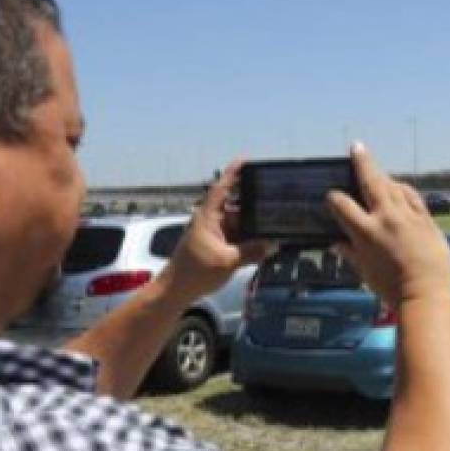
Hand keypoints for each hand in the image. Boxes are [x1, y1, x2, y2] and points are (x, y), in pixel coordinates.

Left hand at [161, 160, 270, 302]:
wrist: (175, 291)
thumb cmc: (194, 272)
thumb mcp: (227, 261)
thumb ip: (252, 252)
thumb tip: (273, 245)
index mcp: (208, 216)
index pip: (222, 188)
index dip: (234, 172)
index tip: (246, 160)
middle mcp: (211, 221)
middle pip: (236, 206)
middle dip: (253, 204)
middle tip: (273, 200)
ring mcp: (214, 234)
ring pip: (238, 224)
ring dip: (252, 226)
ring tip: (273, 225)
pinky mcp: (216, 247)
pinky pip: (237, 237)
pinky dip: (248, 239)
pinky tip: (263, 244)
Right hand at [327, 143, 449, 309]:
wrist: (426, 294)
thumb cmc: (391, 288)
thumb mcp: (364, 272)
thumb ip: (350, 253)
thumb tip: (336, 244)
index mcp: (365, 232)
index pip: (342, 204)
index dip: (333, 198)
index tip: (332, 198)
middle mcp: (386, 218)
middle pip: (371, 181)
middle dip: (362, 162)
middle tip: (357, 147)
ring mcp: (409, 216)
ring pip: (394, 186)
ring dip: (384, 176)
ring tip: (378, 173)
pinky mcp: (427, 220)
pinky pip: (414, 197)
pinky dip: (404, 190)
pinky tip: (401, 188)